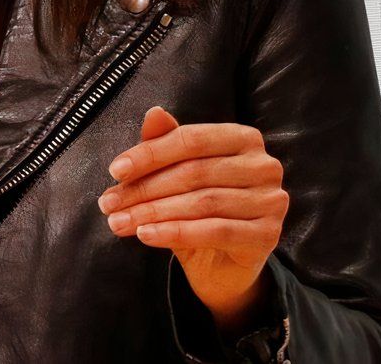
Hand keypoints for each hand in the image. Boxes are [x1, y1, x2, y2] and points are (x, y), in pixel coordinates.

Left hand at [97, 106, 286, 332]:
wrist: (225, 267)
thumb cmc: (200, 213)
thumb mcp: (179, 176)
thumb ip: (167, 144)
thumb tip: (154, 113)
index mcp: (243, 139)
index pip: (192, 139)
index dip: (151, 153)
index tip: (115, 170)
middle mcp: (264, 165)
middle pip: (194, 172)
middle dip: (145, 189)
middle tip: (109, 203)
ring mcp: (271, 201)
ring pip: (202, 202)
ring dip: (153, 212)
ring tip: (119, 222)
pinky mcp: (268, 235)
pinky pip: (215, 231)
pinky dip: (175, 232)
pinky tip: (146, 235)